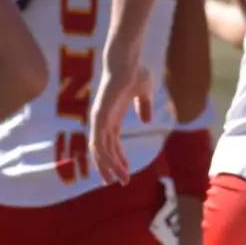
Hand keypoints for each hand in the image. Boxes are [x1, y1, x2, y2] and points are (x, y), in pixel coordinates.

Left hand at [91, 60, 151, 184]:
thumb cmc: (135, 72)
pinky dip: (104, 156)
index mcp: (112, 116)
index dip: (119, 159)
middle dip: (112, 167)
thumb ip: (144, 106)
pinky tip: (112, 167)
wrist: (127, 62)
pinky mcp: (99, 116)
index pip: (113, 143)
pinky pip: (98, 141)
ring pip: (100, 150)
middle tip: (119, 182)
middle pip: (105, 150)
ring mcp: (99, 118)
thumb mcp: (144, 93)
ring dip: (108, 166)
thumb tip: (147, 119)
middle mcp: (103, 120)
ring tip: (116, 180)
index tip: (126, 172)